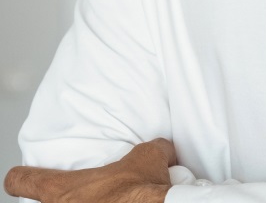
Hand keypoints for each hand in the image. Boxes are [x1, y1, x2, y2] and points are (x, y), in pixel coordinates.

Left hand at [3, 138, 174, 202]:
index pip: (22, 181)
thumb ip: (150, 149)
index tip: (21, 176)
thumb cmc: (140, 191)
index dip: (21, 178)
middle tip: (80, 194)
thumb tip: (163, 150)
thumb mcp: (149, 156)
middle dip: (60, 200)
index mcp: (64, 191)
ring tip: (106, 201)